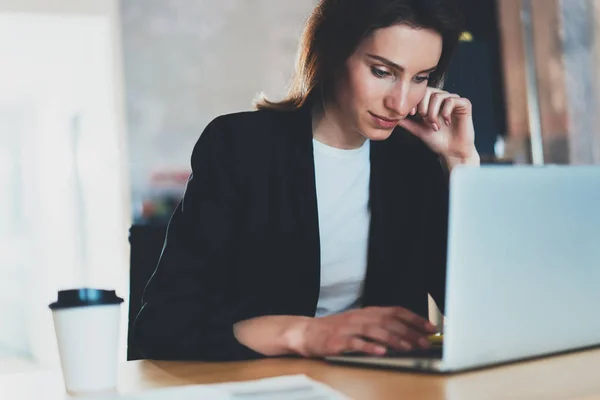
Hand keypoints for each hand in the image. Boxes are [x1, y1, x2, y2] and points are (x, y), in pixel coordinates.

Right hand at [287, 307, 437, 356]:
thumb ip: (380, 326)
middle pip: (389, 321)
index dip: (415, 318)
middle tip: (426, 342)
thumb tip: (408, 334)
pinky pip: (356, 343)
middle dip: (410, 332)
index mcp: (368, 312)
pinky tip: (381, 352)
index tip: (431, 328)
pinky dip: (369, 347)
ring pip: (376, 330)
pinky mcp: (338, 341)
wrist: (307, 332)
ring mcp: (349, 328)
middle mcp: (361, 317)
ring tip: (409, 347)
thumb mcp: (360, 323)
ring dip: (395, 339)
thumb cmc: (337, 330)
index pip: (396, 311)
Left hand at [397, 88, 477, 163]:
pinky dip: (445, 112)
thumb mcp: (418, 129)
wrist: (451, 151)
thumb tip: (391, 117)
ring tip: (435, 125)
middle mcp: (442, 99)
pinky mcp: (464, 104)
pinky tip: (446, 122)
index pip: (420, 92)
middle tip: (425, 121)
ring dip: (433, 112)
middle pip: (428, 91)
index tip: (412, 114)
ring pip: (438, 96)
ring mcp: (453, 100)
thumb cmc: (436, 140)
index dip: (414, 101)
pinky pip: (452, 100)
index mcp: (431, 102)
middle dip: (423, 107)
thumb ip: (407, 122)